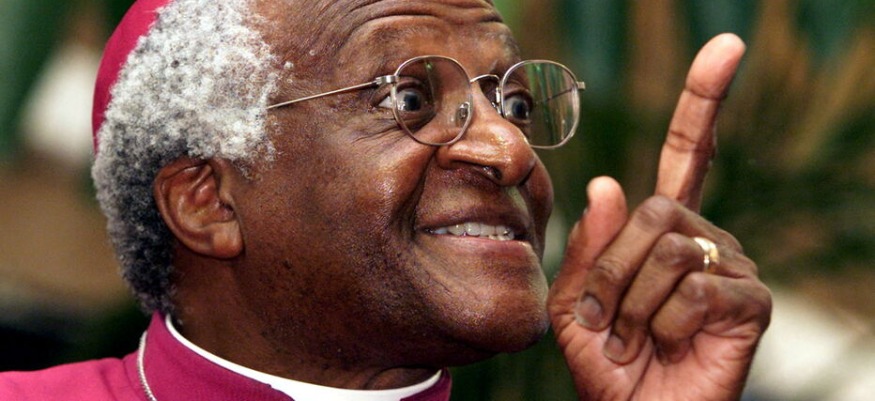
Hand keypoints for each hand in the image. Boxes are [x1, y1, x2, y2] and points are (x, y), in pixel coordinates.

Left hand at [548, 34, 771, 400]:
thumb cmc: (607, 360)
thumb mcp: (574, 300)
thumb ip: (588, 245)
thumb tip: (610, 182)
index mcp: (662, 226)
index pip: (689, 153)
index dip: (704, 101)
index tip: (728, 46)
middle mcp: (703, 235)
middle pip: (650, 211)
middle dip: (611, 272)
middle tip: (606, 320)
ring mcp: (731, 264)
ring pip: (669, 250)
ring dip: (632, 303)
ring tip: (634, 336)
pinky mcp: (750, 300)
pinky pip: (696, 288)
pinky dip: (664, 324)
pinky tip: (669, 343)